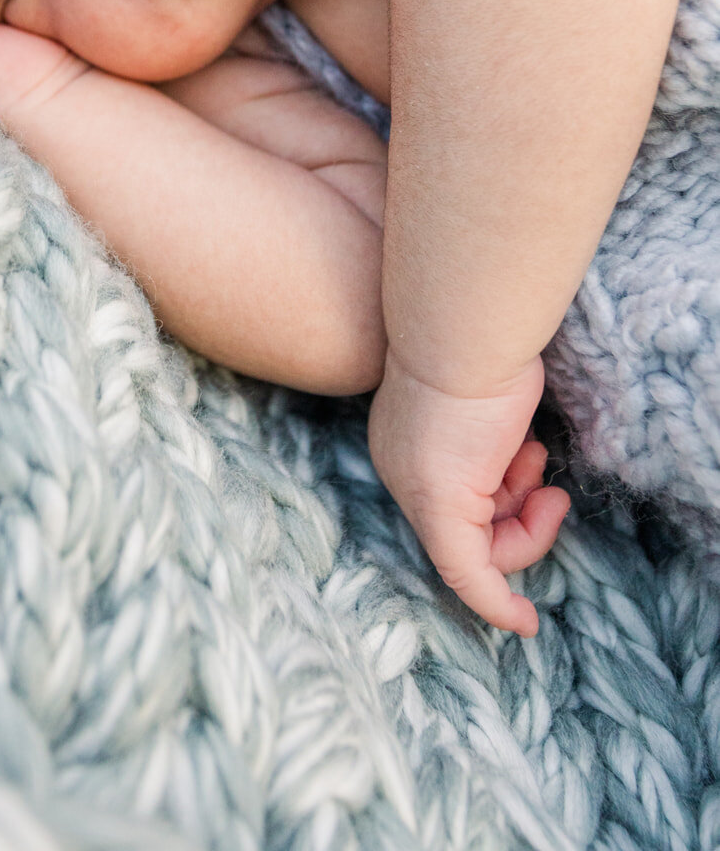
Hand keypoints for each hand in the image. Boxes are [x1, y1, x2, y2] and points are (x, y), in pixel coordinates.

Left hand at [366, 351, 569, 635]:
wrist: (462, 329)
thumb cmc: (482, 347)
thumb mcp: (491, 399)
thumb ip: (496, 437)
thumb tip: (519, 458)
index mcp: (406, 441)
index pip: (453, 496)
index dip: (500, 508)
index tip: (538, 505)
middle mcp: (402, 470)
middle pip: (467, 527)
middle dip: (522, 515)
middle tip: (551, 489)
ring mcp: (416, 492)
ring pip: (480, 550)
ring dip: (529, 522)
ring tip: (538, 468)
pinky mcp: (438, 509)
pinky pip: (467, 577)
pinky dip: (495, 604)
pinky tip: (524, 623)